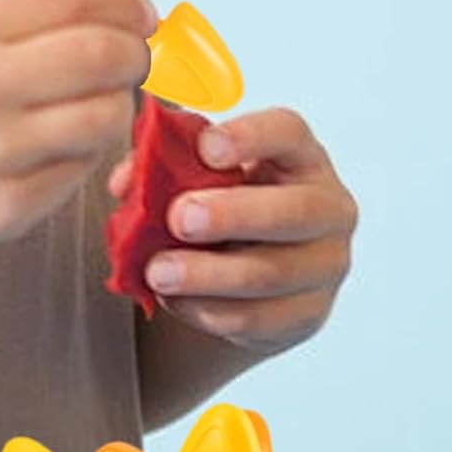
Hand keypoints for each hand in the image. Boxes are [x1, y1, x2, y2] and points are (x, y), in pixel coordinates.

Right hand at [0, 0, 155, 261]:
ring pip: (104, 119)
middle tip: (137, 61)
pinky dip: (80, 156)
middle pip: (106, 57)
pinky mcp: (7, 208)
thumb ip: (20, 22)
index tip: (143, 16)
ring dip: (115, 108)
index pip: (80, 0)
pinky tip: (54, 149)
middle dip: (136, 56)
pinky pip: (78, 172)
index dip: (127, 5)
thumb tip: (119, 17)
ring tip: (94, 107)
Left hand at [107, 107, 357, 357]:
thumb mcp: (192, 179)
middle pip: (293, 210)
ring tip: (159, 272)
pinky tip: (176, 301)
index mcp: (299, 156)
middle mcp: (327, 208)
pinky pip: (260, 319)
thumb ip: (158, 168)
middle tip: (178, 219)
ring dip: (210, 274)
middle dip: (233, 215)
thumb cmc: (216, 208)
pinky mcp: (308, 314)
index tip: (206, 148)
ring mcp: (324, 265)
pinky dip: (211, 311)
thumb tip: (124, 181)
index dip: (251, 136)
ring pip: (272, 273)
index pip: (288, 133)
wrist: (236, 278)